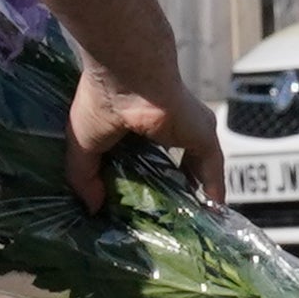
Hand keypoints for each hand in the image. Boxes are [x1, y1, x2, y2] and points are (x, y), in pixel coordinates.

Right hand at [67, 66, 218, 215]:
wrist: (125, 75)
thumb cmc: (101, 101)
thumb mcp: (83, 146)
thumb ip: (85, 178)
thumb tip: (92, 208)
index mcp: (140, 124)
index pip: (148, 156)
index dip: (145, 180)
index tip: (140, 206)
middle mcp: (169, 126)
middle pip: (177, 164)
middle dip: (175, 189)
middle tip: (169, 220)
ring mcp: (189, 130)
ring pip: (198, 168)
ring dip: (197, 192)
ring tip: (194, 222)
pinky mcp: (204, 135)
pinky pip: (213, 170)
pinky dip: (215, 192)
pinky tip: (214, 215)